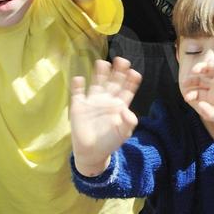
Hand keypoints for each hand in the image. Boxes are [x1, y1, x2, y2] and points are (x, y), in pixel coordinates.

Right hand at [69, 57, 141, 173]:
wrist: (91, 152)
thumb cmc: (109, 142)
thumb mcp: (123, 134)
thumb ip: (128, 122)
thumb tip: (128, 111)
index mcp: (119, 105)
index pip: (127, 90)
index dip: (131, 81)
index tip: (134, 72)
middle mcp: (107, 99)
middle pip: (113, 82)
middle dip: (118, 71)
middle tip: (122, 60)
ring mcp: (92, 101)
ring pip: (97, 83)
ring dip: (99, 73)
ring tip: (103, 63)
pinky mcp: (79, 106)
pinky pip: (78, 93)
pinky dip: (78, 86)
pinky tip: (79, 79)